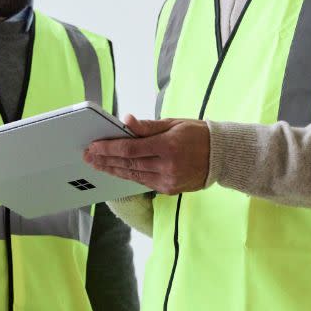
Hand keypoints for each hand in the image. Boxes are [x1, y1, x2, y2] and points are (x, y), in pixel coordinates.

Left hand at [83, 114, 210, 194]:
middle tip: (88, 156)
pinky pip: (144, 182)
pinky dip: (129, 175)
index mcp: (168, 146)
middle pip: (128, 164)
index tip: (93, 146)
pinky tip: (117, 171)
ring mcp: (168, 181)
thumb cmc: (197, 134)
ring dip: (113, 170)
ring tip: (97, 165)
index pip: (130, 149)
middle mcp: (167, 167)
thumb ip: (148, 126)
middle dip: (105, 160)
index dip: (109, 148)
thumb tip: (126, 121)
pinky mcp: (170, 189)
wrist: (221, 156)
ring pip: (133, 176)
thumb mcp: (173, 123)